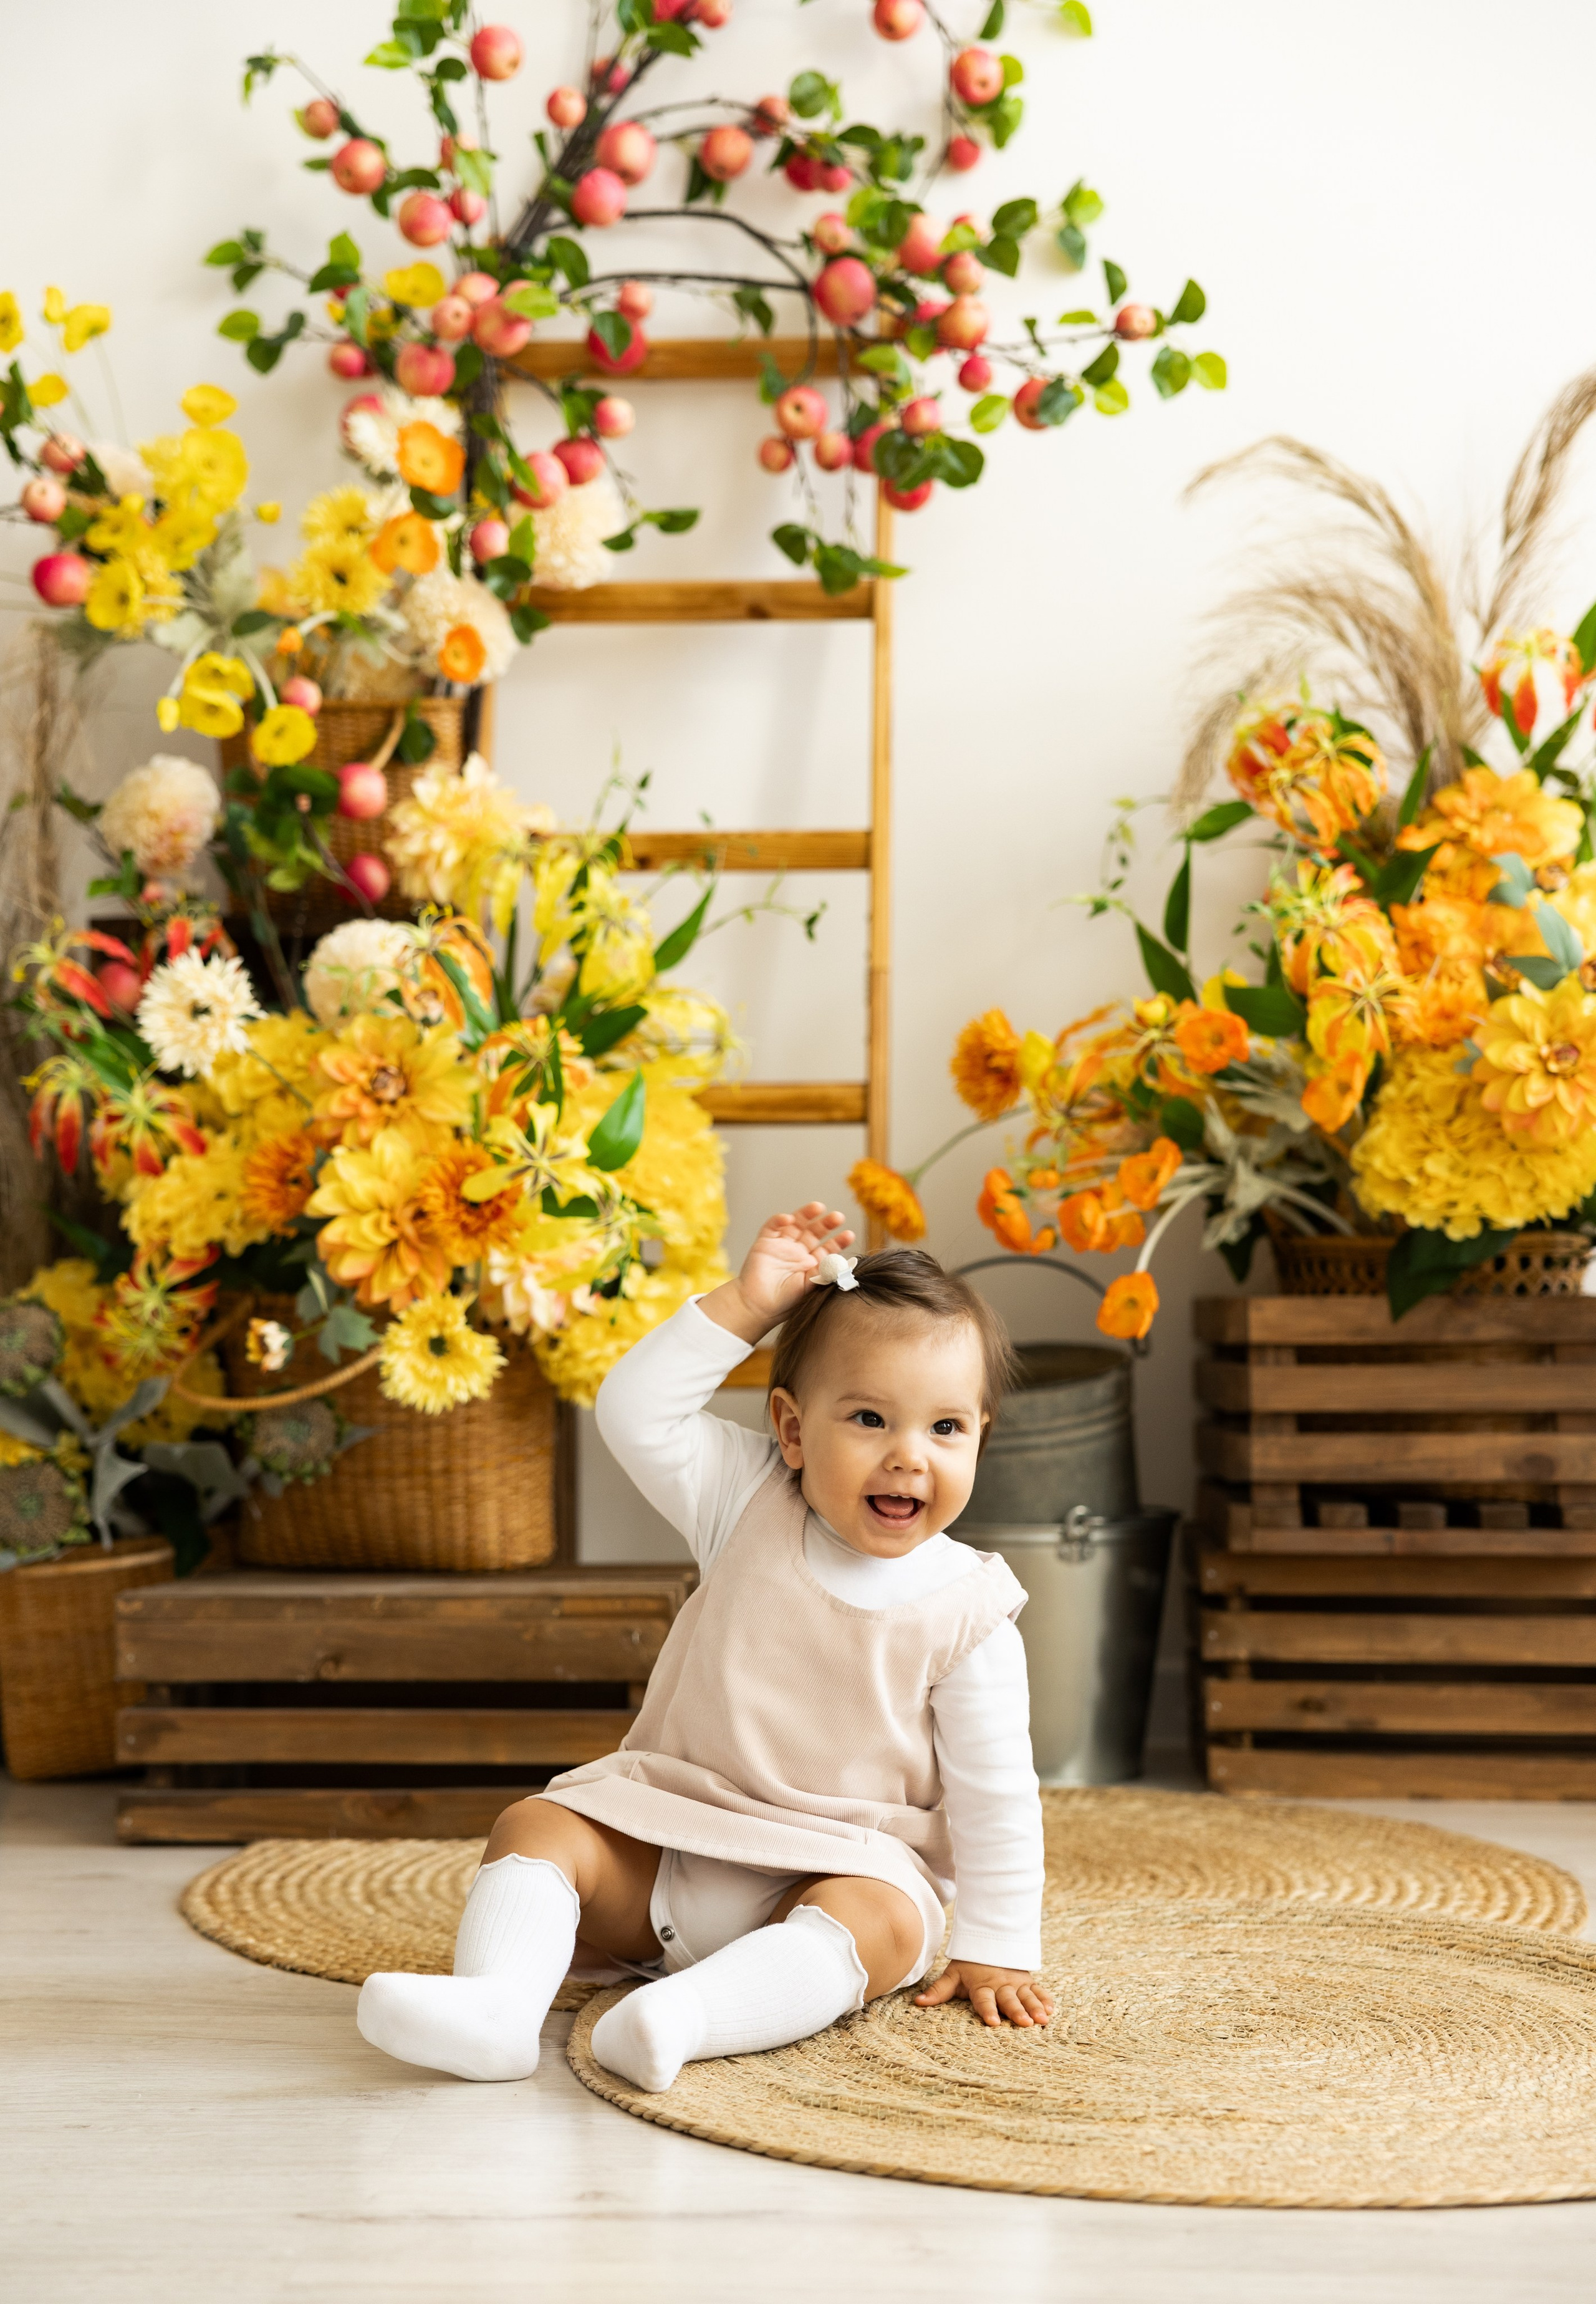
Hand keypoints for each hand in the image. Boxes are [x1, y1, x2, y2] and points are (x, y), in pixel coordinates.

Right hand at [700, 1202, 855, 1343]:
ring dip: (806, 1214)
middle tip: (838, 1217)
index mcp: (810, 1265)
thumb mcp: (811, 1287)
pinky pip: (772, 1226)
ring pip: (796, 1224)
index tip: (849, 1235)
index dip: (838, 1241)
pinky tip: (789, 1219)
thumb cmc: (785, 1303)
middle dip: (826, 1224)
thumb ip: (825, 1273)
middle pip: (814, 1232)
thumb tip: (843, 1263)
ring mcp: (781, 1246)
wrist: (758, 1308)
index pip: (827, 1248)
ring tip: (819, 1207)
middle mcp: (797, 1253)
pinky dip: (780, 1220)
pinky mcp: (765, 1243)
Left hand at [914, 1961, 1053, 2028]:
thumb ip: (938, 1990)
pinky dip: (1045, 2000)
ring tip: (1042, 2019)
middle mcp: (1000, 1985)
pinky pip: (1038, 1990)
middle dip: (1017, 2011)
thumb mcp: (953, 1975)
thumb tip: (917, 2003)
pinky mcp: (1027, 1982)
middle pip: (1009, 1999)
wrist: (989, 1941)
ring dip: (1035, 2007)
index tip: (992, 2022)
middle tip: (1025, 2023)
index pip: (984, 1999)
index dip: (988, 2010)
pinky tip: (1051, 2011)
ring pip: (1026, 1996)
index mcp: (981, 1985)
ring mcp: (1016, 1983)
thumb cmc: (969, 1965)